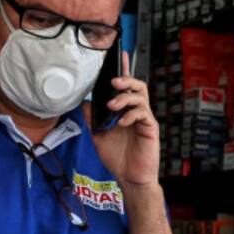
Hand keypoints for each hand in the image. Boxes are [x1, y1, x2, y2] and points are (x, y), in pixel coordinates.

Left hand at [84, 51, 160, 187]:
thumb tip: (83, 103)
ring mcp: (144, 119)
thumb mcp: (98, 136)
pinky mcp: (150, 128)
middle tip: (113, 82)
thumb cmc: (118, 157)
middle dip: (126, 79)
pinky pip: (143, 113)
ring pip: (141, 96)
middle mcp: (137, 111)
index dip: (124, 70)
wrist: (130, 178)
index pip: (126, 87)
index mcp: (125, 110)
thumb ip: (92, 119)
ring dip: (125, 97)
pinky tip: (121, 122)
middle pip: (137, 86)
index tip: (119, 55)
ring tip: (113, 105)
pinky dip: (131, 114)